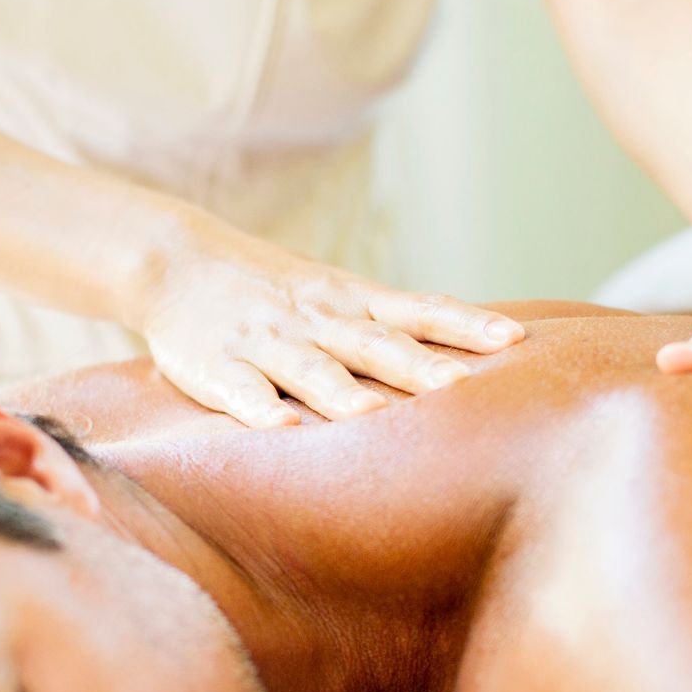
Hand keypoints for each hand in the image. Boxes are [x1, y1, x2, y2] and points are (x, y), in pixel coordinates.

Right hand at [139, 220, 525, 426]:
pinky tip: (281, 430)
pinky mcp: (218, 369)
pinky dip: (259, 412)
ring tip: (374, 415)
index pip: (419, 311)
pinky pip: (241, 394)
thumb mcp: (336, 294)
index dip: (466, 324)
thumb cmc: (271, 290)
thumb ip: (391, 325)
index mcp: (351, 302)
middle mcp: (317, 321)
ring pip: (311, 371)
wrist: (177, 260)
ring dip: (342, 393)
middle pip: (375, 345)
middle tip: (462, 387)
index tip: (514, 339)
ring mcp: (267, 345)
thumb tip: (465, 359)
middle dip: (418, 366)